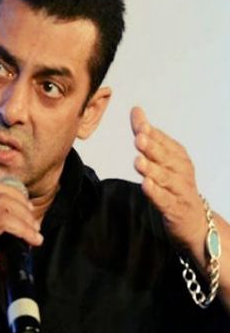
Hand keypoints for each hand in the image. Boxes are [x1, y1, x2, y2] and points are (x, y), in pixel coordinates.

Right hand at [0, 181, 42, 305]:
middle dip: (27, 214)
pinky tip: (6, 268)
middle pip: (5, 200)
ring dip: (25, 229)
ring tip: (35, 240)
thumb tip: (31, 225)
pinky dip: (6, 259)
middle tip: (36, 229)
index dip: (20, 196)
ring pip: (4, 217)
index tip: (31, 211)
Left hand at [131, 106, 205, 253]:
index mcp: (178, 157)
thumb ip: (149, 137)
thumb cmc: (175, 185)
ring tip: (138, 161)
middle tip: (139, 137)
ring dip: (152, 169)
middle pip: (166, 158)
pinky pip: (165, 200)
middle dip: (153, 147)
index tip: (139, 122)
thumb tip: (136, 110)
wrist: (195, 221)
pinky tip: (145, 185)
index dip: (152, 133)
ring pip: (166, 179)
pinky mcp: (176, 209)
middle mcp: (182, 172)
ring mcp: (180, 191)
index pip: (164, 142)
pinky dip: (156, 193)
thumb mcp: (162, 159)